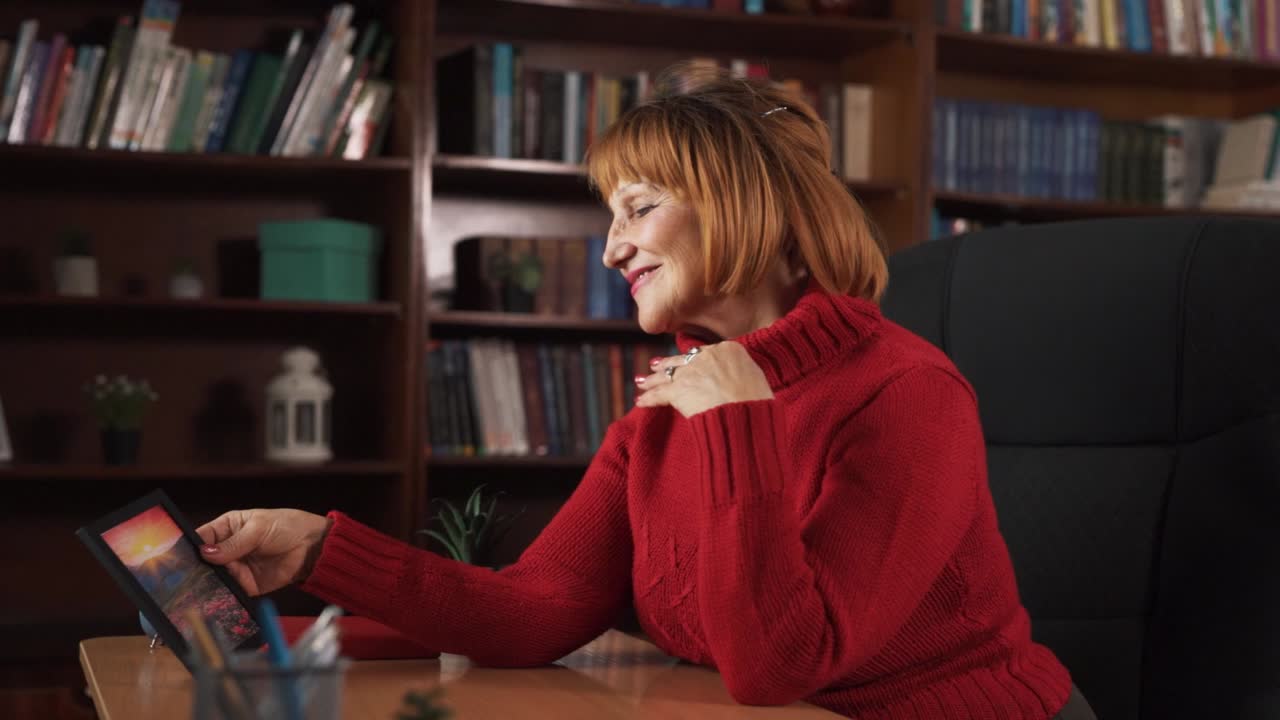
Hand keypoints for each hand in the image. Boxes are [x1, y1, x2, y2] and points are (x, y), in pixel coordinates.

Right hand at [196, 509, 331, 595]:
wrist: (312, 546)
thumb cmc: (287, 526)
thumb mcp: (258, 529)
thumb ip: (233, 543)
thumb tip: (206, 553)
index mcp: (227, 528)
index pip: (201, 539)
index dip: (189, 548)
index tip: (178, 558)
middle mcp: (227, 549)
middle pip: (204, 562)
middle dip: (196, 570)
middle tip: (185, 578)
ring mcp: (236, 568)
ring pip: (214, 579)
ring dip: (209, 584)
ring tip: (200, 588)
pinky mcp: (247, 585)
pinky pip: (231, 592)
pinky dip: (225, 596)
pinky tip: (217, 597)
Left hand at [635, 342, 772, 416]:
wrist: (746, 415)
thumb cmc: (758, 404)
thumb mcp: (758, 381)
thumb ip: (744, 375)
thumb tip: (741, 382)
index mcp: (730, 350)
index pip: (707, 353)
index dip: (695, 360)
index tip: (689, 363)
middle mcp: (708, 356)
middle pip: (683, 360)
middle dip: (668, 364)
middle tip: (656, 365)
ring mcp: (691, 371)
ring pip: (668, 374)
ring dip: (653, 379)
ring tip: (642, 381)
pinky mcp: (678, 390)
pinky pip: (659, 394)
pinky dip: (649, 398)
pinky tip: (640, 401)